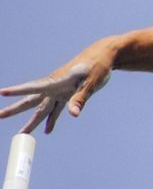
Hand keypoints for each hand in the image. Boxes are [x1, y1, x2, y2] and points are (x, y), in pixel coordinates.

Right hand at [1, 46, 115, 134]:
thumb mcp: (92, 82)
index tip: (1, 92)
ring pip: (42, 108)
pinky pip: (56, 110)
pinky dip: (52, 120)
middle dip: (15, 109)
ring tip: (22, 134)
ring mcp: (60, 91)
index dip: (17, 91)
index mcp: (57, 81)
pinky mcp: (68, 94)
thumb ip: (80, 98)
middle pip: (31, 101)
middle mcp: (54, 87)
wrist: (105, 55)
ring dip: (32, 121)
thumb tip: (72, 115)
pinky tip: (47, 130)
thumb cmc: (98, 65)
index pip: (33, 87)